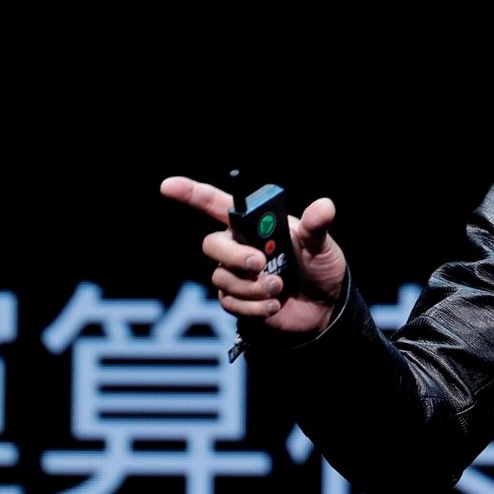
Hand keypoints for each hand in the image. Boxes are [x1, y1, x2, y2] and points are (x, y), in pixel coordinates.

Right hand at [159, 176, 347, 334]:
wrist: (323, 308)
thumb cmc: (320, 268)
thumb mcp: (322, 246)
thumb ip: (316, 227)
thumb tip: (324, 206)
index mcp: (256, 225)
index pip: (216, 204)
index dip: (191, 193)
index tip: (168, 185)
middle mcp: (240, 246)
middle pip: (212, 244)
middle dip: (233, 255)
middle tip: (259, 263)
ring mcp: (236, 274)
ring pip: (222, 277)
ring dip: (253, 286)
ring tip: (279, 287)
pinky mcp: (237, 300)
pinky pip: (230, 302)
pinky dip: (254, 306)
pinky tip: (274, 305)